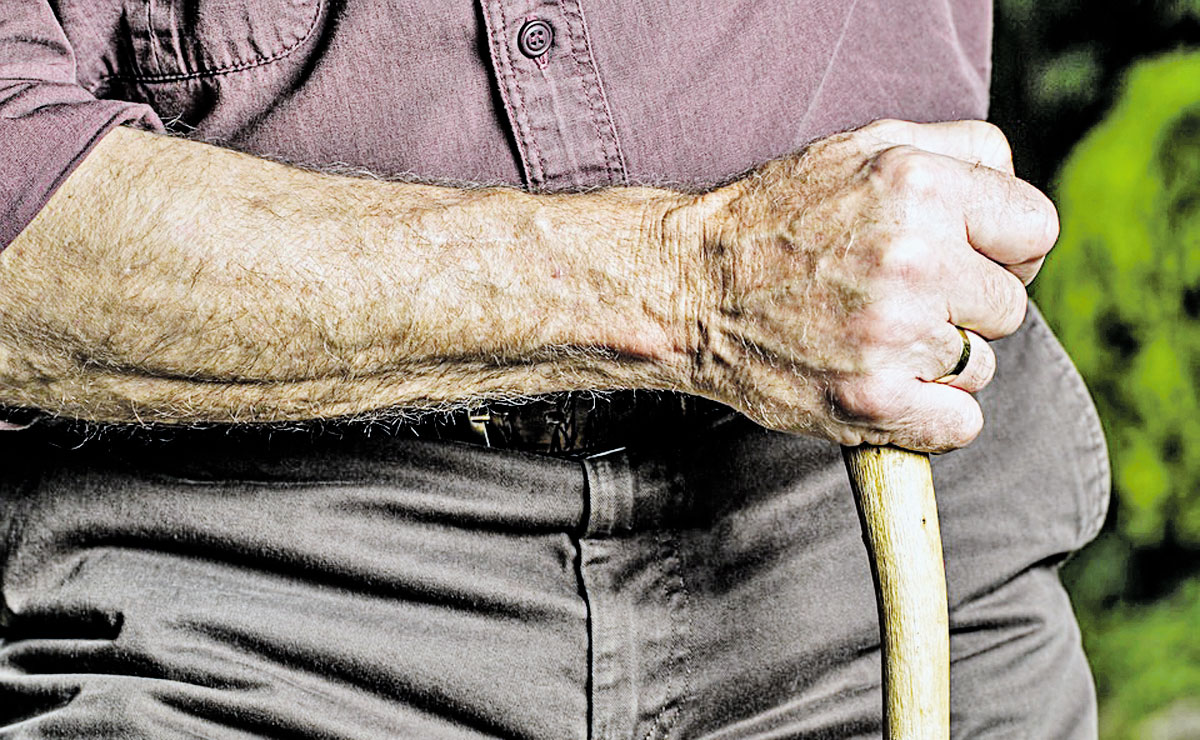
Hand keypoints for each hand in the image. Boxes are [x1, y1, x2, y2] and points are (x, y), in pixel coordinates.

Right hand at [682, 119, 1058, 451]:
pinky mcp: (870, 401)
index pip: (1036, 231)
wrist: (689, 286)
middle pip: (1010, 306)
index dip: (1006, 250)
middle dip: (963, 306)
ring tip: (873, 337)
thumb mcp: (863, 146)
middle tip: (900, 300)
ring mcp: (892, 335)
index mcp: (919, 185)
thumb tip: (1018, 194)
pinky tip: (884, 384)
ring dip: (938, 361)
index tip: (965, 263)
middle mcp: (913, 258)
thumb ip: (959, 151)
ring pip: (980, 366)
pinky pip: (960, 425)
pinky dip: (929, 416)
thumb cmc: (776, 217)